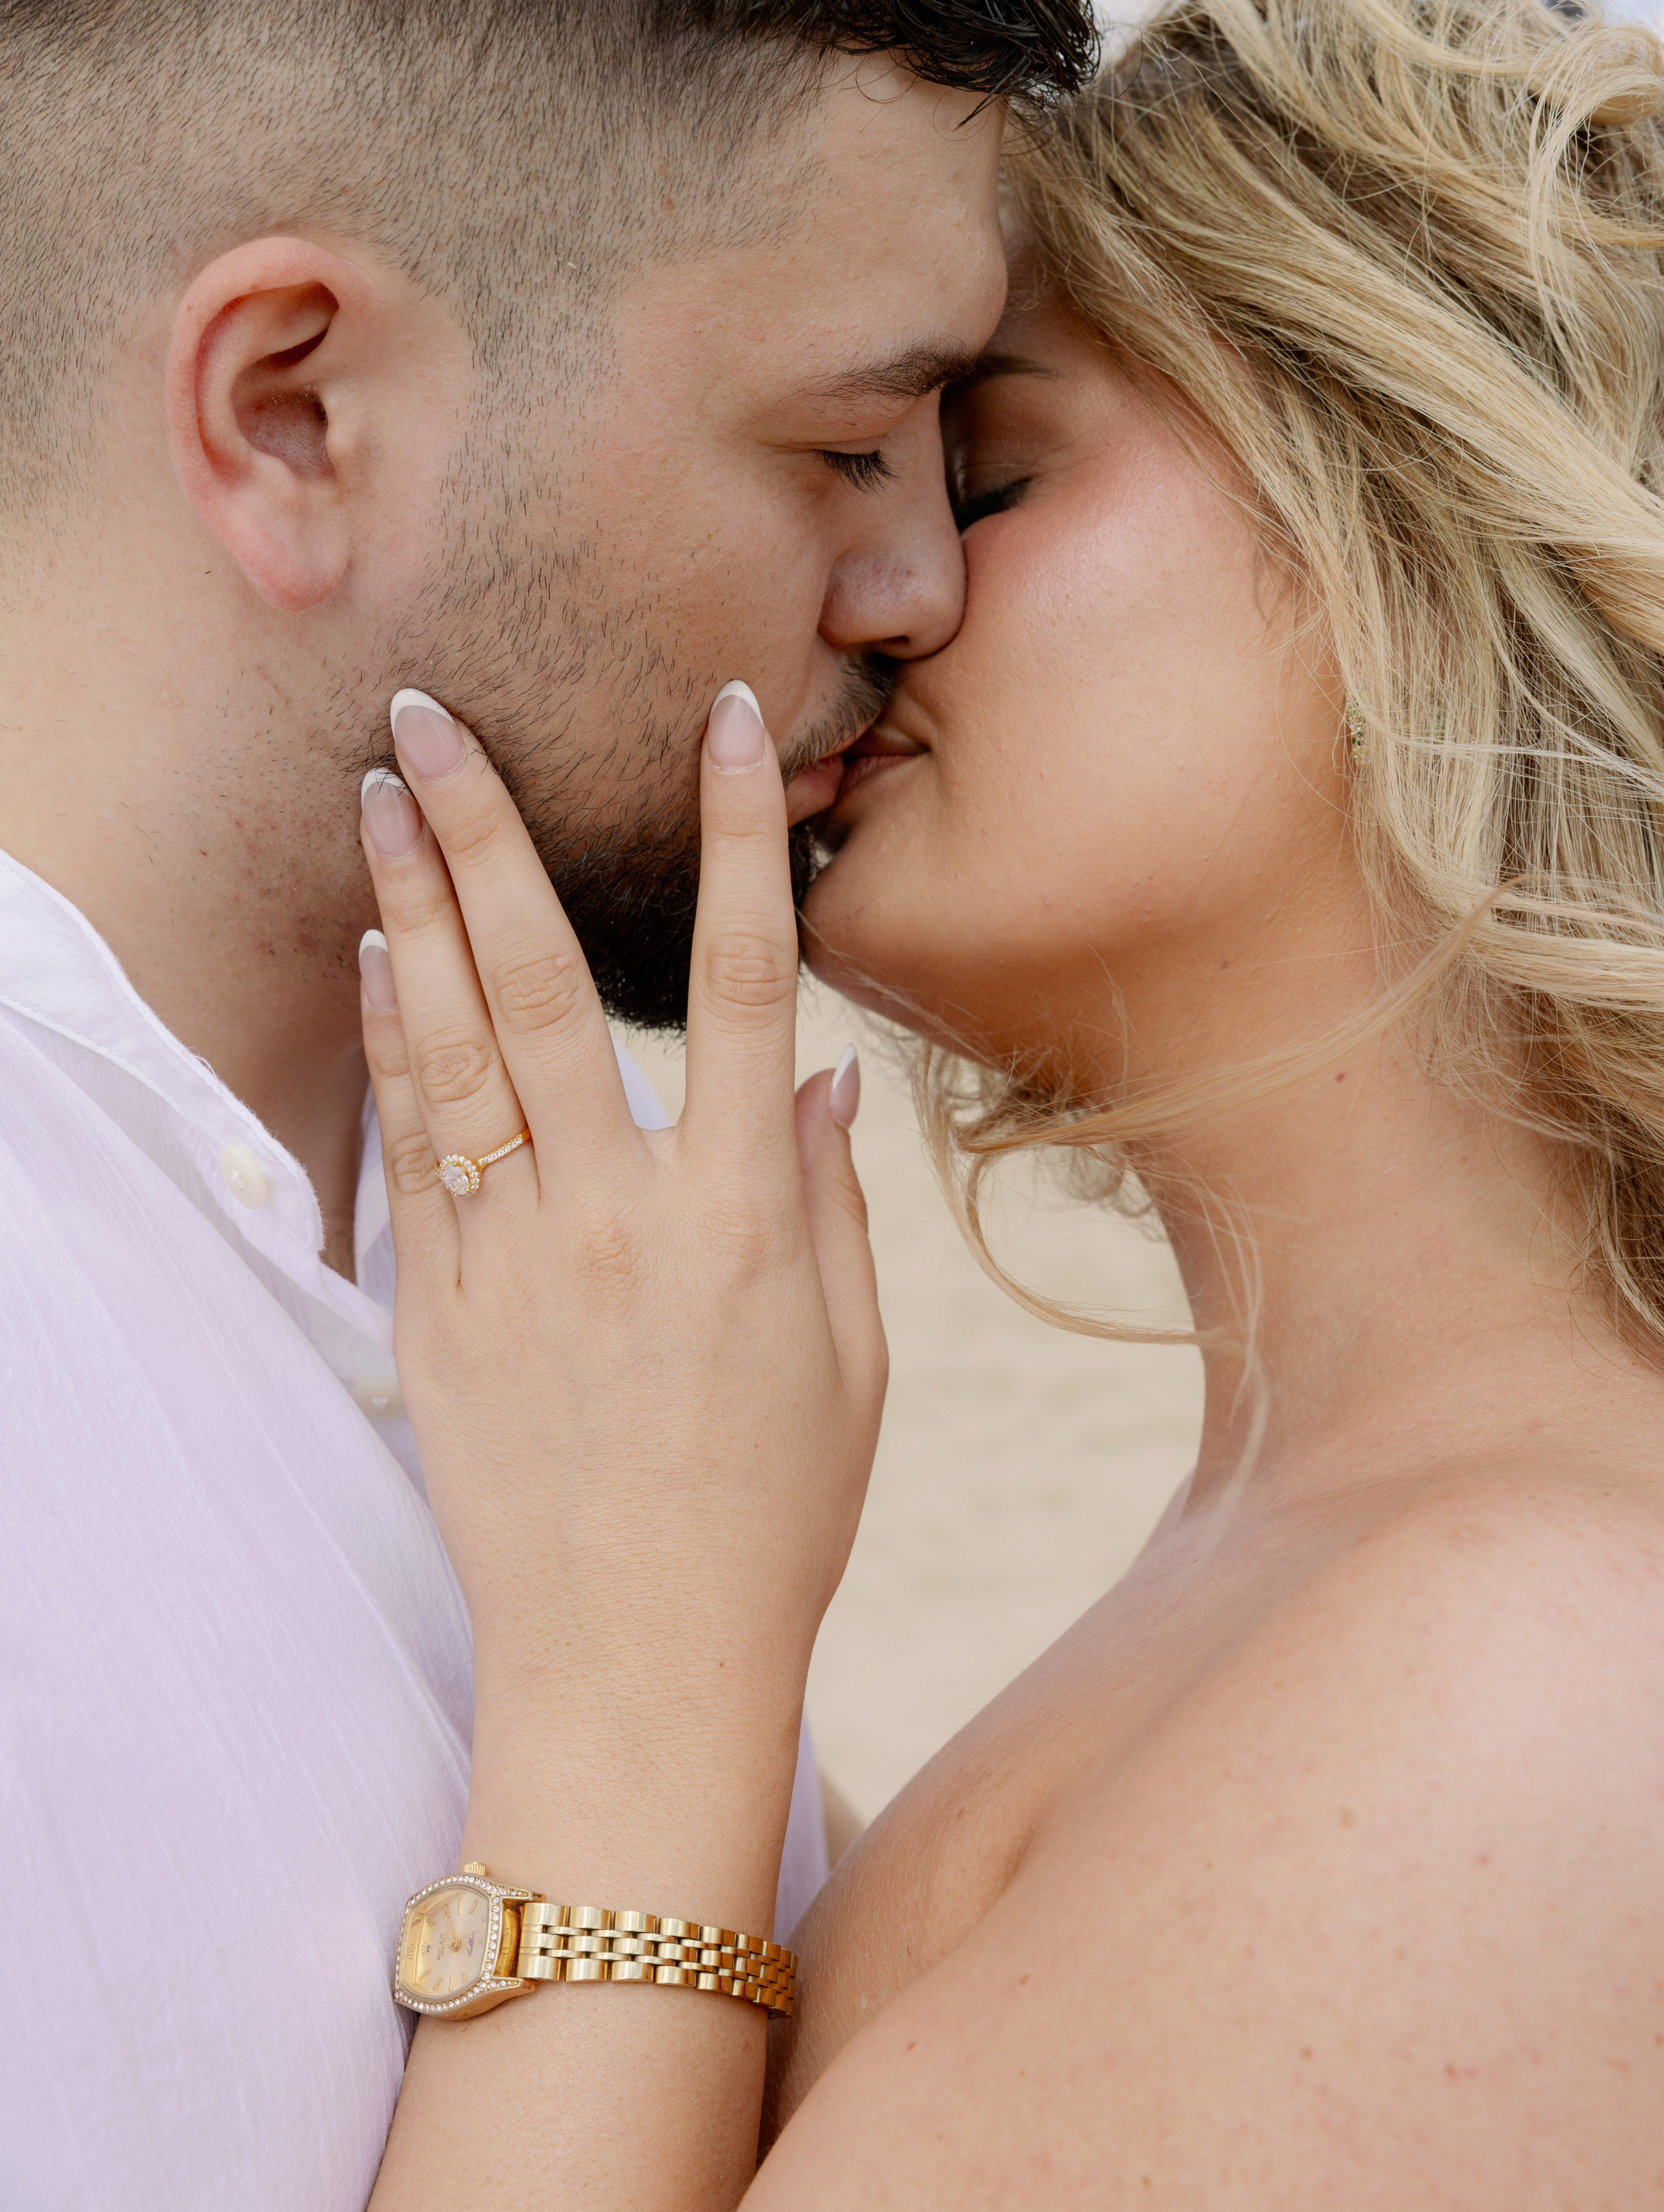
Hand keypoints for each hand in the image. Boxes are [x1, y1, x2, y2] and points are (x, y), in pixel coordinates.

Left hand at [356, 682, 884, 1896]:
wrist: (636, 1665)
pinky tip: (380, 953)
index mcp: (746, 1219)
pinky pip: (411, 1150)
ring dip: (415, 908)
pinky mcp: (441, 1315)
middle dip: (491, 833)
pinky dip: (395, 1042)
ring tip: (375, 793)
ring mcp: (518, 1264)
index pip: (754, 984)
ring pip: (457, 1049)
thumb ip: (830, 1206)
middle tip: (432, 714)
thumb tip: (825, 1077)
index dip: (741, 839)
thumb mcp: (852, 1362)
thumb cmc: (772, 1516)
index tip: (732, 721)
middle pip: (552, 984)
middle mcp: (624, 1218)